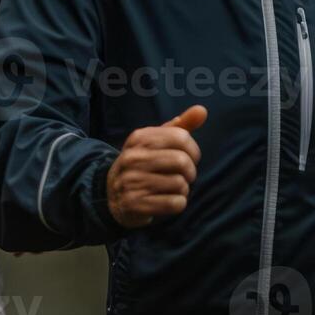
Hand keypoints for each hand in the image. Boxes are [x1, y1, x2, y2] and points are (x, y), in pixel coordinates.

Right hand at [106, 105, 206, 227]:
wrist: (112, 194)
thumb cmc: (144, 164)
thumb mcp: (156, 142)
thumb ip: (180, 126)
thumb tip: (202, 110)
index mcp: (139, 138)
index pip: (181, 137)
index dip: (193, 149)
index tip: (190, 157)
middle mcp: (133, 157)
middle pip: (182, 161)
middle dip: (190, 171)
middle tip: (184, 176)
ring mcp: (132, 181)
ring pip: (180, 184)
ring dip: (183, 189)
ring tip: (172, 188)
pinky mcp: (135, 203)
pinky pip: (174, 203)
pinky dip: (178, 204)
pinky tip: (168, 200)